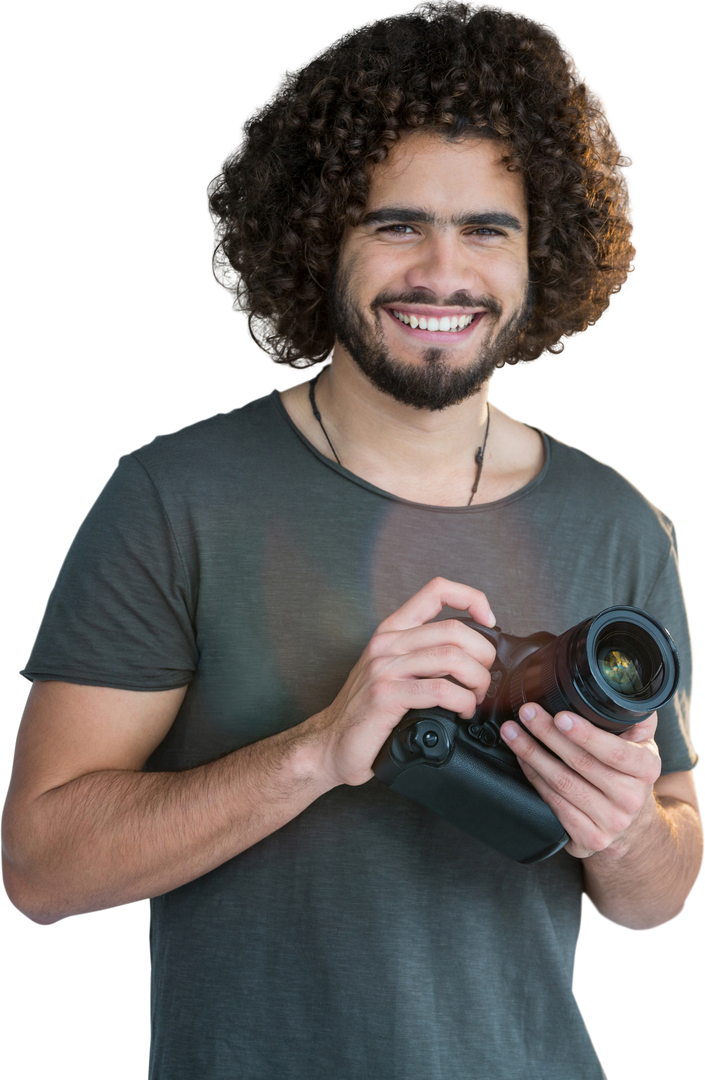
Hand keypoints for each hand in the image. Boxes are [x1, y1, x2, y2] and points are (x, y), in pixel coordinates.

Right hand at [302, 577, 496, 788]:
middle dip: (483, 656)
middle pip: (454, 629)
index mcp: (391, 630)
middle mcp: (387, 643)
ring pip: (451, 657)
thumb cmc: (367, 712)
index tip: (489, 621)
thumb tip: (472, 656)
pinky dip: (463, 702)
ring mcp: (384, 668)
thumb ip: (422, 656)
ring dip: (477, 681)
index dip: (471, 598)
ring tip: (475, 699)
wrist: (331, 743)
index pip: (436, 590)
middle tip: (484, 680)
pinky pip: (440, 690)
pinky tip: (462, 712)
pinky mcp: (386, 695)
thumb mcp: (391, 670)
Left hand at [500, 704, 661, 857]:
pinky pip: (553, 804)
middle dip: (546, 734)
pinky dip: (533, 778)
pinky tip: (522, 759)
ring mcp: (610, 822)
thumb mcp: (642, 747)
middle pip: (579, 764)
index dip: (585, 734)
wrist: (633, 828)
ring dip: (531, 754)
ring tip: (512, 732)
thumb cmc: (629, 776)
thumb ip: (635, 718)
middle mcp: (631, 798)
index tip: (560, 716)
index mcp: (646, 769)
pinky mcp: (588, 838)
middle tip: (526, 713)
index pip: (613, 750)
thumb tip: (621, 688)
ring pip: (561, 783)